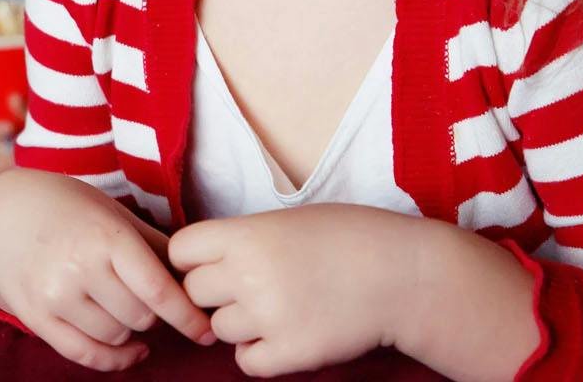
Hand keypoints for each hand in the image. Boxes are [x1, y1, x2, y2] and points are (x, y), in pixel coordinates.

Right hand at [0, 168, 215, 371]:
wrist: (5, 212)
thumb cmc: (71, 209)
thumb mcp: (114, 215)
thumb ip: (155, 246)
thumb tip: (199, 276)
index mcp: (106, 237)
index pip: (157, 290)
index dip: (188, 317)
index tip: (207, 332)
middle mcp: (78, 267)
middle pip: (140, 317)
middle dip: (152, 314)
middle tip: (147, 299)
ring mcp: (54, 294)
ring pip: (115, 336)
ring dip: (129, 331)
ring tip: (124, 308)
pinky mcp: (34, 315)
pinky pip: (83, 354)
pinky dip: (112, 359)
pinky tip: (128, 350)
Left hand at [168, 204, 420, 376]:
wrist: (402, 273)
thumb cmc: (347, 237)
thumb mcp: (286, 220)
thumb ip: (241, 240)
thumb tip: (201, 262)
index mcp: (245, 234)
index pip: (181, 251)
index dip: (191, 259)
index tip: (210, 262)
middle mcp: (249, 274)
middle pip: (194, 293)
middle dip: (214, 293)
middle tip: (247, 287)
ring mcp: (269, 316)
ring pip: (218, 329)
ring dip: (239, 324)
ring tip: (275, 308)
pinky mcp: (292, 352)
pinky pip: (246, 362)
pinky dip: (259, 354)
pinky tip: (282, 335)